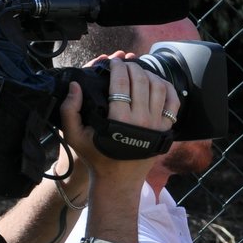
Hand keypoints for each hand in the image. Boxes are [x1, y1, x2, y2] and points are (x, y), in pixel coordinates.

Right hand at [58, 58, 177, 181]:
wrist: (118, 180)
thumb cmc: (96, 156)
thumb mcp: (74, 135)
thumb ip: (69, 109)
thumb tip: (75, 85)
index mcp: (119, 119)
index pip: (121, 82)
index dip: (117, 67)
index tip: (113, 62)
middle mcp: (141, 120)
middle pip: (141, 81)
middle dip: (132, 67)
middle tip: (125, 65)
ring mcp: (156, 125)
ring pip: (158, 87)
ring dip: (149, 74)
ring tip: (138, 72)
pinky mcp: (166, 130)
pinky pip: (173, 103)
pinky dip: (167, 88)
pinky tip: (156, 83)